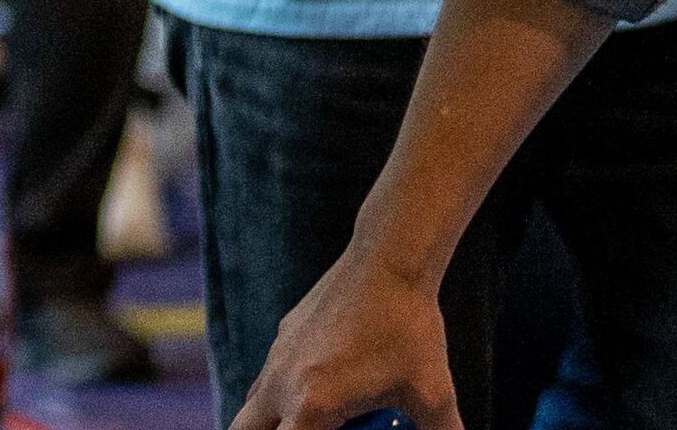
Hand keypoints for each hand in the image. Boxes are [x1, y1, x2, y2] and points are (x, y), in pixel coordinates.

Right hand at [231, 244, 462, 429]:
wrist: (388, 263)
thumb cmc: (410, 330)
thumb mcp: (433, 395)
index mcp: (312, 404)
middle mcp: (282, 381)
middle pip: (243, 429)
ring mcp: (279, 353)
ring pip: (255, 401)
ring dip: (277, 417)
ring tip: (322, 415)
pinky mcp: (286, 332)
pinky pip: (272, 374)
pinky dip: (288, 391)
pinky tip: (333, 380)